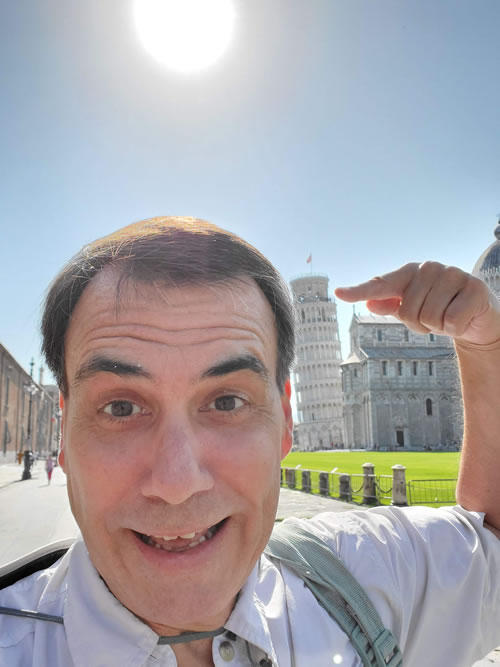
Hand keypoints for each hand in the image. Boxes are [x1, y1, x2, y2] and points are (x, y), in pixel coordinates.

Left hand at [334, 261, 499, 346]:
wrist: (477, 316)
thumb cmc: (439, 309)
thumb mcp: (413, 310)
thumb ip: (391, 305)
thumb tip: (369, 303)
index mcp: (410, 272)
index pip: (381, 284)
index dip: (359, 290)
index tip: (339, 293)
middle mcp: (430, 268)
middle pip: (408, 311)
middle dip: (420, 324)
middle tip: (434, 319)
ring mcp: (453, 274)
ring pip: (429, 317)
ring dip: (438, 326)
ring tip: (448, 316)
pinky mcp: (474, 288)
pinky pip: (451, 321)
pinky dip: (456, 328)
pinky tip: (464, 318)